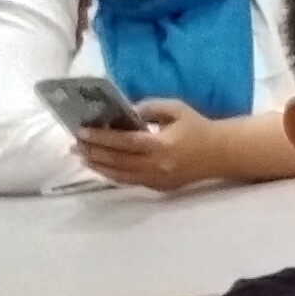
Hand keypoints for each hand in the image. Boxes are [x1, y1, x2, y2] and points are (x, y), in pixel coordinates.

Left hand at [74, 97, 228, 192]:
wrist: (220, 153)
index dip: (100, 138)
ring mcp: (157, 180)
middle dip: (93, 152)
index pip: (123, 143)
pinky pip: (130, 182)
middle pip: (117, 161)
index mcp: (161, 145)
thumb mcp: (176, 108)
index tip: (81, 132)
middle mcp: (156, 166)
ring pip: (120, 176)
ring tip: (82, 157)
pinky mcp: (158, 188)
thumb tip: (125, 113)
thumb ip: (149, 108)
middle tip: (74, 144)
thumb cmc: (197, 127)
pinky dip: (112, 175)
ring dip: (98, 166)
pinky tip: (101, 167)